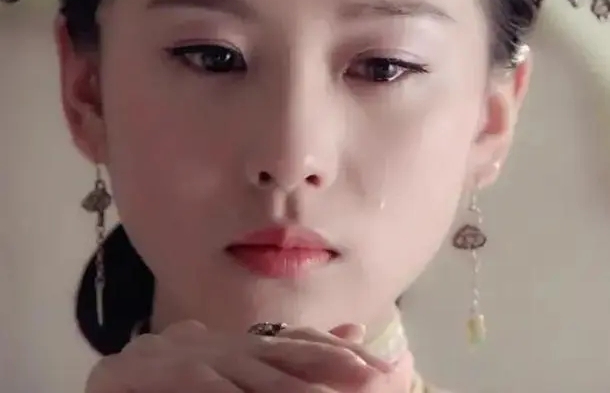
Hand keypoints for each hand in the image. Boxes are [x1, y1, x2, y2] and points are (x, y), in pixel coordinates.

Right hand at [85, 320, 409, 392]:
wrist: (127, 370)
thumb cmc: (194, 369)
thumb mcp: (248, 360)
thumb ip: (294, 349)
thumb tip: (350, 330)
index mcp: (253, 344)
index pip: (304, 345)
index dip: (342, 355)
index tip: (383, 367)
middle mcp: (232, 347)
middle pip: (289, 354)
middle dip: (331, 364)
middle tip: (373, 375)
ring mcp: (199, 360)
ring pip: (252, 375)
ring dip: (289, 386)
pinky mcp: (164, 376)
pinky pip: (204, 387)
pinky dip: (225, 391)